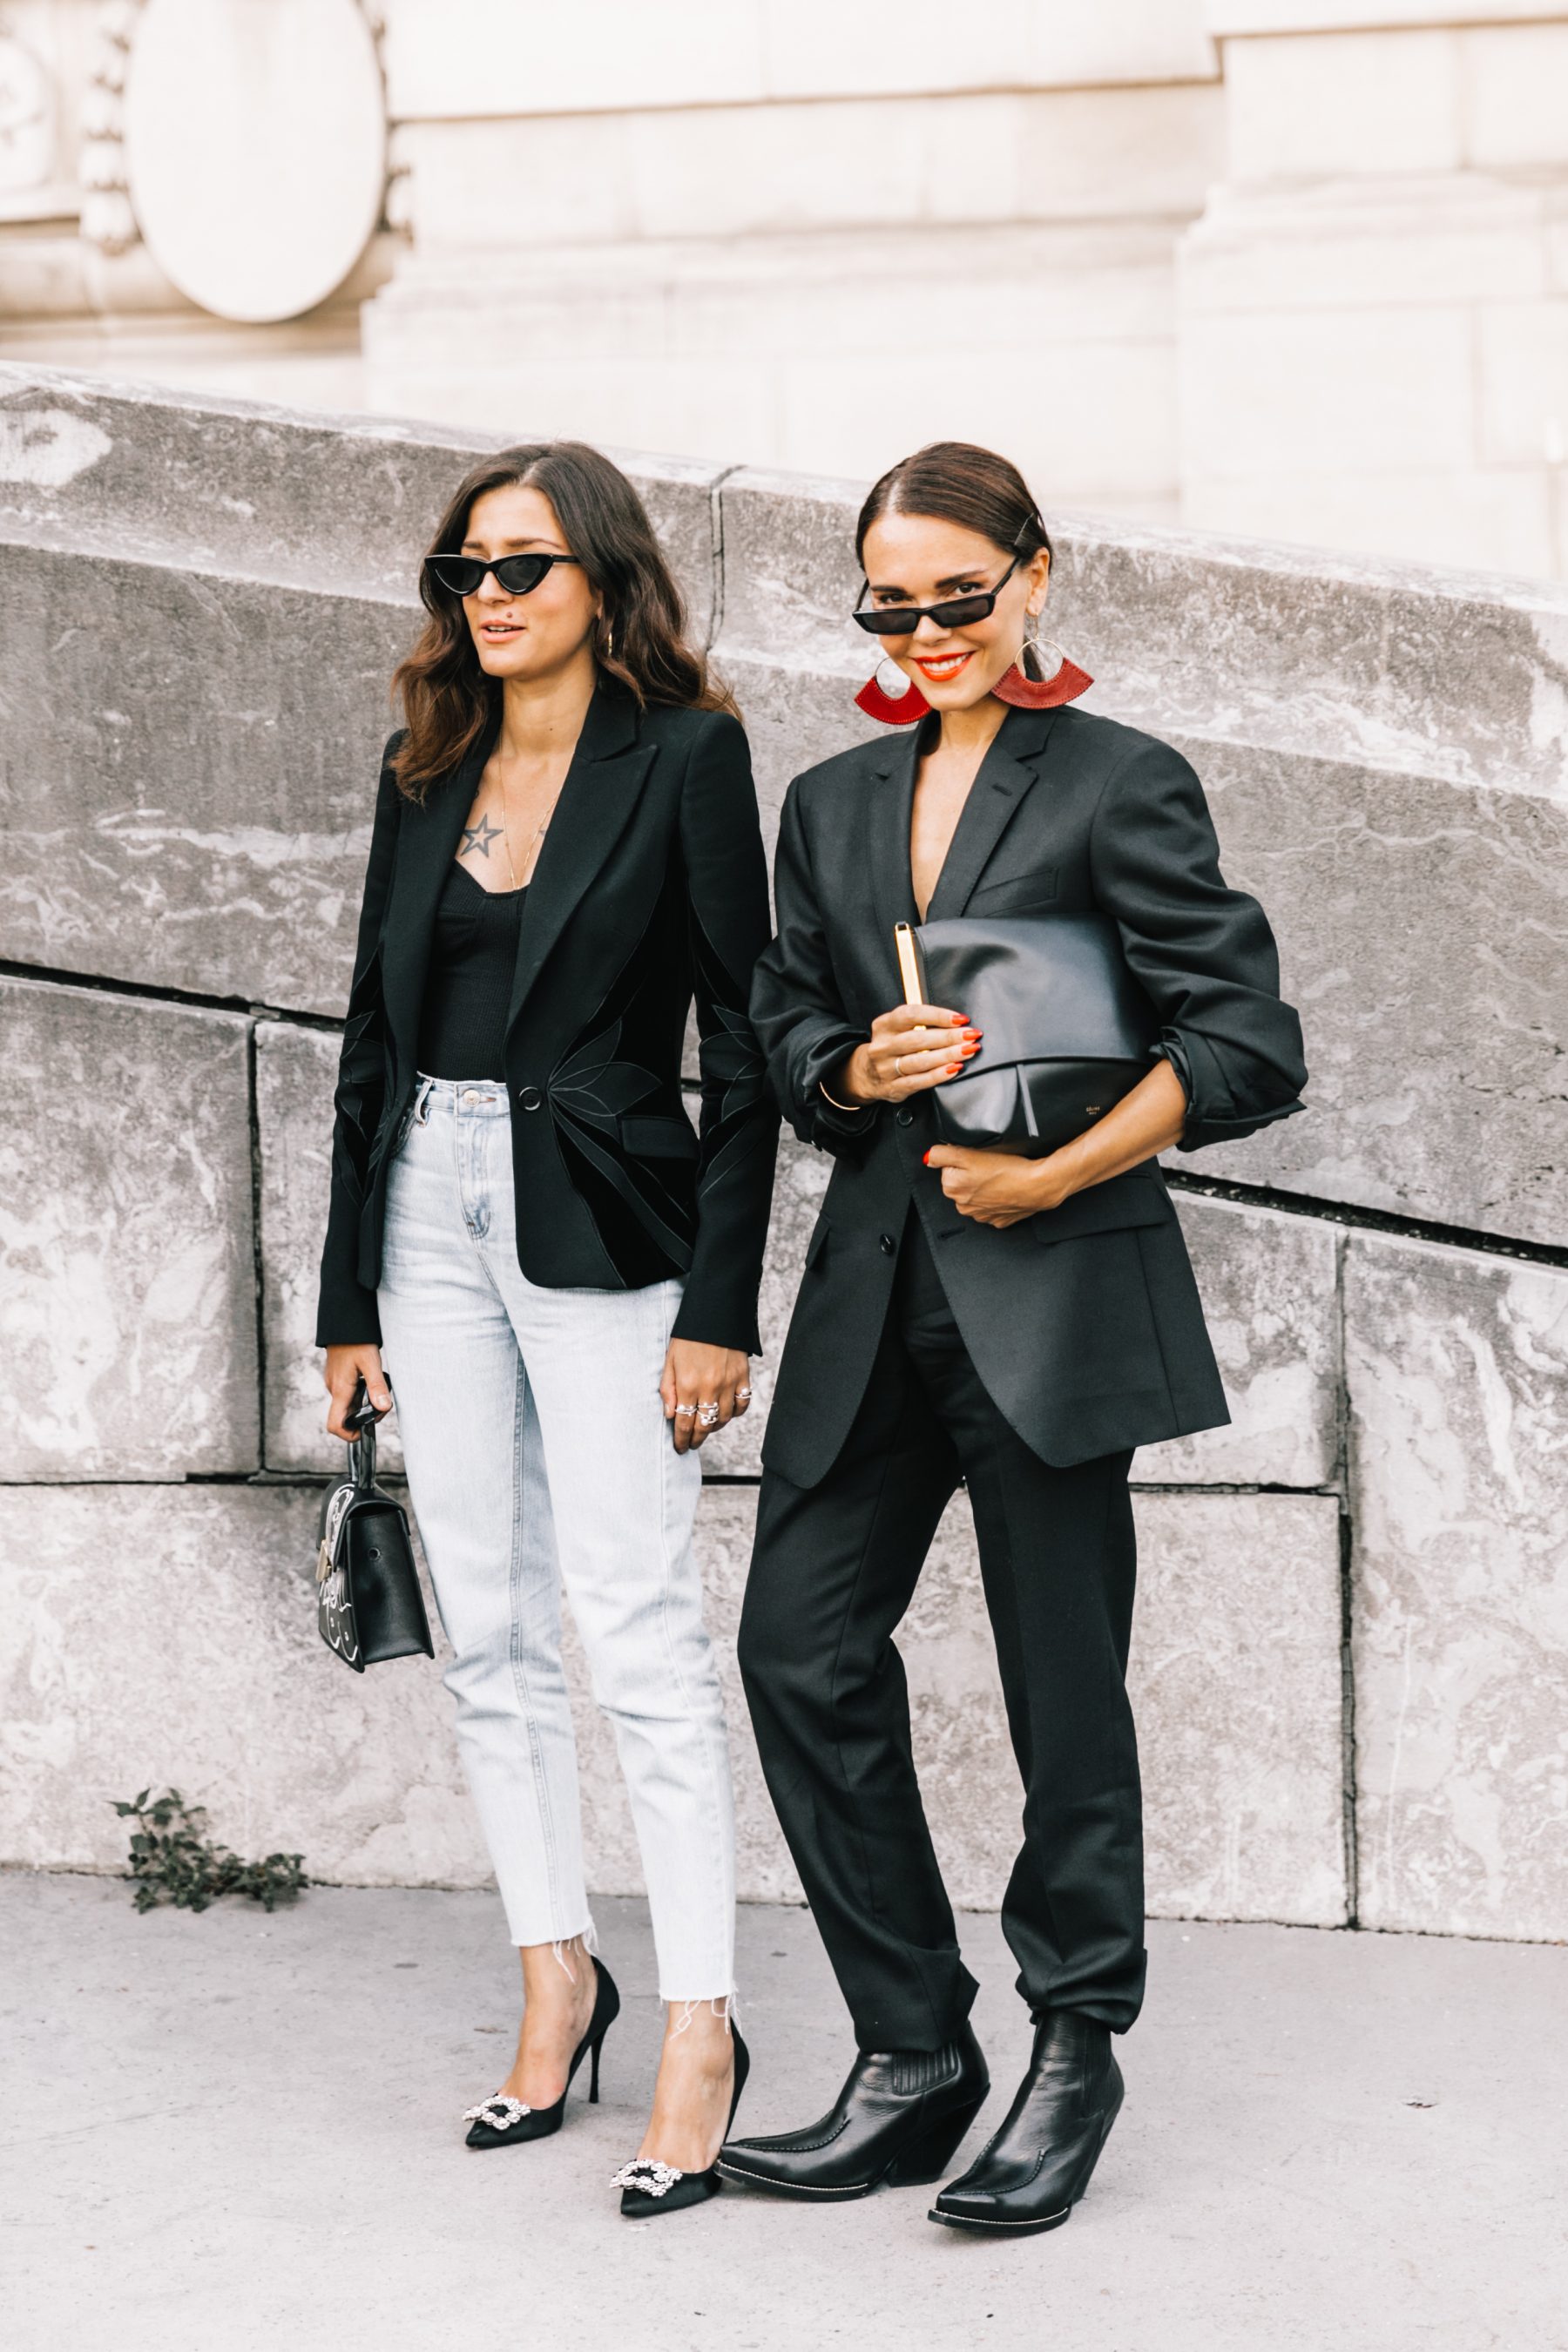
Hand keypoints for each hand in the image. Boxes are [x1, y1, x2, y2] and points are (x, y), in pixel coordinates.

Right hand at [324, 1343, 392, 1441]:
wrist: (344, 1324)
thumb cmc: (356, 1341)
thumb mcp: (371, 1363)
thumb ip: (377, 1386)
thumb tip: (383, 1407)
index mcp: (340, 1390)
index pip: (335, 1424)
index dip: (347, 1434)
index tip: (363, 1432)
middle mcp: (334, 1389)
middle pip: (345, 1416)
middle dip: (364, 1417)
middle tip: (381, 1404)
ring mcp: (335, 1383)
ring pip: (348, 1404)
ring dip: (363, 1403)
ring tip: (378, 1390)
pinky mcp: (338, 1377)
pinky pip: (348, 1393)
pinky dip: (360, 1393)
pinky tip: (371, 1381)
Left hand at [660, 1340, 751, 1453]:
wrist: (714, 1313)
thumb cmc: (688, 1336)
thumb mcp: (670, 1360)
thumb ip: (668, 1389)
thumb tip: (670, 1415)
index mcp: (688, 1384)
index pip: (685, 1423)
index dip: (682, 1439)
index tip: (680, 1447)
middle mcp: (709, 1388)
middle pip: (704, 1426)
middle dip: (696, 1439)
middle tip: (692, 1444)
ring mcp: (728, 1383)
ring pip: (723, 1419)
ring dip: (714, 1427)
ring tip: (706, 1427)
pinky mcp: (743, 1376)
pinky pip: (742, 1404)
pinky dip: (735, 1413)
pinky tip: (726, 1412)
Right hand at [836, 1002, 979, 1104]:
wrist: (867, 1075)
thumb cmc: (892, 1047)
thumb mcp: (897, 1029)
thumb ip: (919, 1022)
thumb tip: (955, 1021)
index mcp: (884, 1026)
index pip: (911, 1015)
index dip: (937, 1015)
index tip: (960, 1018)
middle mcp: (882, 1046)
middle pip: (918, 1039)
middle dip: (949, 1037)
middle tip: (971, 1035)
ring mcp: (886, 1069)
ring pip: (920, 1061)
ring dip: (948, 1055)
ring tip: (968, 1050)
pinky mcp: (893, 1088)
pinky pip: (919, 1081)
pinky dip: (939, 1075)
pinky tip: (955, 1068)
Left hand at [924, 1144, 1065, 1228]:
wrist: (1038, 1186)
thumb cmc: (1009, 1170)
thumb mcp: (969, 1154)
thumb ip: (942, 1154)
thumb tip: (928, 1158)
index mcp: (952, 1187)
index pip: (947, 1167)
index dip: (962, 1160)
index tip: (976, 1159)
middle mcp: (962, 1205)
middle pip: (960, 1182)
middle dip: (971, 1174)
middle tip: (989, 1166)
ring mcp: (980, 1215)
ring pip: (976, 1194)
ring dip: (983, 1186)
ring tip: (999, 1177)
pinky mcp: (997, 1219)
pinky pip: (991, 1205)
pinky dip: (996, 1198)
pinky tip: (1005, 1189)